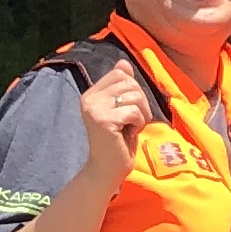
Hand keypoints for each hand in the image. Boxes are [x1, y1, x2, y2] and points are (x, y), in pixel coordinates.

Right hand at [76, 60, 156, 174]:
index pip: (120, 74)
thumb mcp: (122, 109)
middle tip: (132, 122)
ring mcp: (94, 109)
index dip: (133, 90)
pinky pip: (133, 111)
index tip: (128, 111)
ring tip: (130, 128)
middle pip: (129, 83)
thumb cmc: (119, 140)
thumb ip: (122, 87)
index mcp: (91, 94)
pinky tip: (129, 134)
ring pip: (134, 96)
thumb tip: (123, 62)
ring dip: (141, 114)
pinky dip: (139, 123)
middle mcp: (89, 99)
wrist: (108, 169)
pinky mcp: (103, 121)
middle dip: (140, 102)